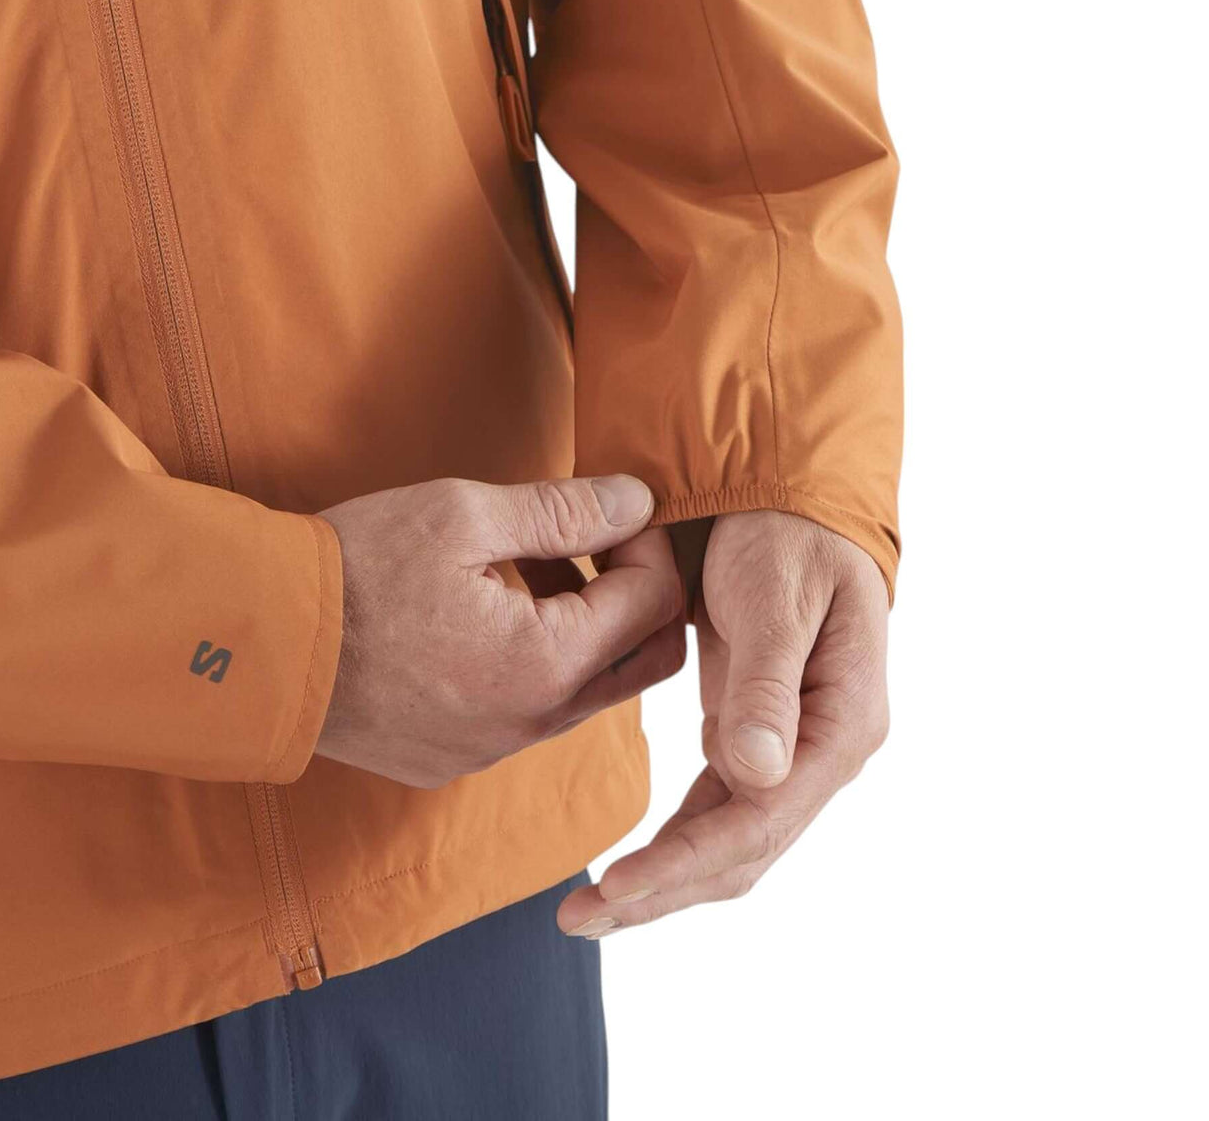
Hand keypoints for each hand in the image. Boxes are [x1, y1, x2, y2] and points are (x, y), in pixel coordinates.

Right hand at [316, 475, 684, 786]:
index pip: (655, 603)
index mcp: (546, 666)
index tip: (618, 508)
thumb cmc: (352, 571)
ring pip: (588, 689)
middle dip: (640, 595)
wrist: (252, 647)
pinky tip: (491, 612)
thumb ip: (564, 510)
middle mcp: (531, 724)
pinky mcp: (457, 757)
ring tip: (533, 564)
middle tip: (598, 542)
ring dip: (585, 626)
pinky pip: (532, 711)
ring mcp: (493, 749)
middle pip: (642, 661)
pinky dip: (539, 661)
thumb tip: (638, 499)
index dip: (650, 544)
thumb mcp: (462, 517)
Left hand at [558, 510, 887, 935]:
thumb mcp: (777, 596)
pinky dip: (676, 840)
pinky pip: (718, 807)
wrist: (787, 504)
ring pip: (729, 840)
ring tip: (589, 909)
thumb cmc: (787, 537)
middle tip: (580, 919)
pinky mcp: (759, 737)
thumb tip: (758, 774)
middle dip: (666, 890)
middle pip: (746, 849)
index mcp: (843, 722)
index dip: (689, 859)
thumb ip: (769, 682)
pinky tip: (631, 865)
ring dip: (665, 879)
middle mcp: (824, 750)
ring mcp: (793, 749)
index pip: (764, 818)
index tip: (618, 886)